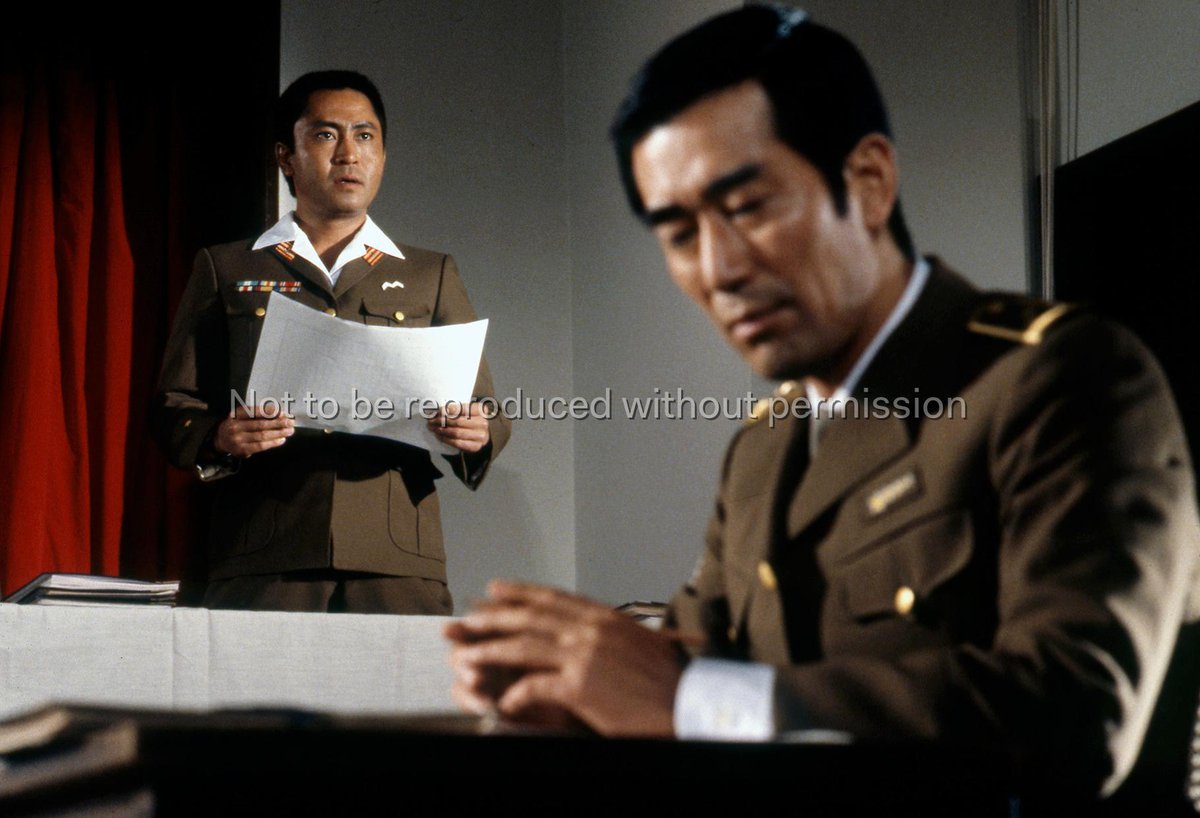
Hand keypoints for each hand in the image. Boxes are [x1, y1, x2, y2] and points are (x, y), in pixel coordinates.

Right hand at [213, 404, 293, 457]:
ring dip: (278, 433)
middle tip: (291, 422)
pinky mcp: (242, 450)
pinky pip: (260, 446)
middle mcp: (235, 426)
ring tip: (290, 431)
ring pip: (262, 435)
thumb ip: (259, 413)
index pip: (255, 411)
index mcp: (236, 414)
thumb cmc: (237, 424)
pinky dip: (273, 443)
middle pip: (261, 424)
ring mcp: (238, 439)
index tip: (283, 412)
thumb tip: (280, 413)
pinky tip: (281, 440)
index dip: (270, 411)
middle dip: (278, 423)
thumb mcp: (243, 415)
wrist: (220, 439)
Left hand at [428, 401, 490, 453]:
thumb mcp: (466, 412)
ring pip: (456, 432)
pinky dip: (445, 439)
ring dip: (442, 430)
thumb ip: (455, 409)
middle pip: (458, 421)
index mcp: (481, 411)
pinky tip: (439, 436)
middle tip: (431, 420)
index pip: (464, 409)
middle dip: (442, 421)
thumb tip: (437, 410)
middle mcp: (483, 423)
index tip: (439, 410)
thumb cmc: (470, 421)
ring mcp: (480, 436)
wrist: (480, 437)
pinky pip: (457, 443)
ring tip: (433, 428)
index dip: (451, 409)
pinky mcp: (475, 447)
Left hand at [445, 580, 683, 734]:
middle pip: (529, 616)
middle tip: (465, 619)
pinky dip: (514, 694)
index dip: (519, 592)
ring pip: (522, 646)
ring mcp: (584, 655)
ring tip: (466, 656)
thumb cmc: (668, 680)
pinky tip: (502, 703)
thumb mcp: (637, 643)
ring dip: (490, 651)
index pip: (551, 597)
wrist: (690, 702)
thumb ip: (608, 634)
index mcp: (603, 617)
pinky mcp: (580, 686)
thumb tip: (589, 633)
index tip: (494, 589)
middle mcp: (590, 629)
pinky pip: (534, 686)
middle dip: (493, 616)